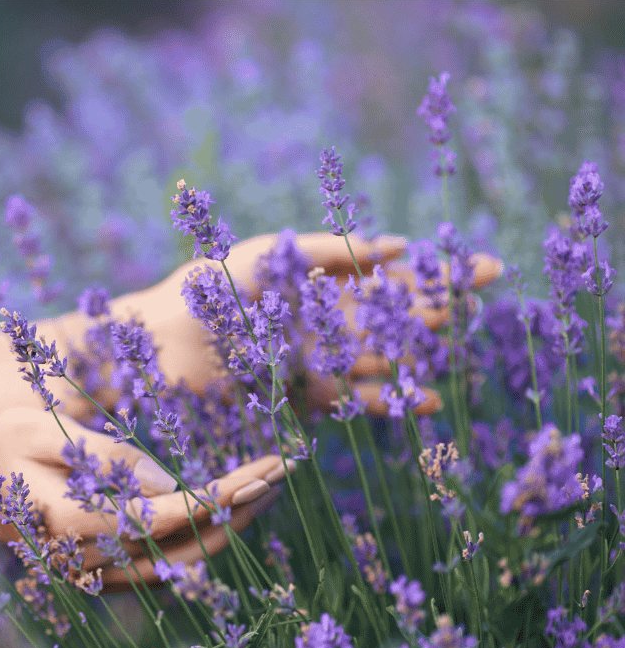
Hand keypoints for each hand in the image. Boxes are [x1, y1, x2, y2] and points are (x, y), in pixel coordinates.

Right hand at [0, 406, 286, 587]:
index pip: (175, 517)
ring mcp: (95, 569)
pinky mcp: (96, 566)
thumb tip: (172, 484)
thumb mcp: (47, 433)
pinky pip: (160, 559)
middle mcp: (94, 559)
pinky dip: (198, 534)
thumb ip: (109, 459)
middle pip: (189, 546)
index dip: (227, 494)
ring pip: (180, 560)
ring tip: (265, 485)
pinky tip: (222, 505)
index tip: (268, 466)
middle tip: (284, 470)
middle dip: (243, 509)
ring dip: (228, 525)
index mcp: (81, 525)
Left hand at [125, 232, 502, 416]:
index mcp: (317, 279)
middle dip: (441, 306)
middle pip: (393, 313)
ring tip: (462, 362)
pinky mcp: (300, 393)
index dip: (436, 270)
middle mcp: (322, 317)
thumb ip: (330, 251)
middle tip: (489, 297)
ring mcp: (315, 356)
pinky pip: (351, 398)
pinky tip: (423, 401)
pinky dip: (386, 399)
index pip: (388, 273)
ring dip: (418, 358)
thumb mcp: (269, 255)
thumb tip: (398, 246)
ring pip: (380, 357)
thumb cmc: (204, 289)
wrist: (158, 342)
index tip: (485, 267)